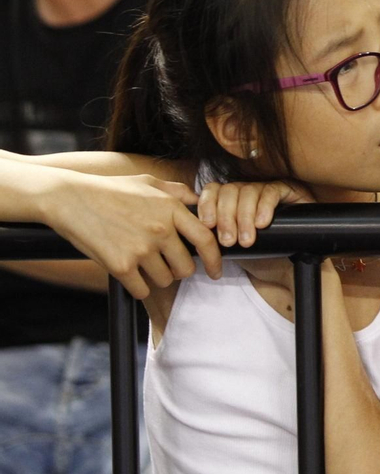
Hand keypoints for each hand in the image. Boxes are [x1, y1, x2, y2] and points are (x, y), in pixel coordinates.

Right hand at [41, 171, 220, 298]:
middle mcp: (160, 230)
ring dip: (157, 277)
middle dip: (179, 269)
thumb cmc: (109, 189)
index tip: (216, 271)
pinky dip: (138, 287)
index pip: (206, 240)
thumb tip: (199, 200)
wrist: (68, 198)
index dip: (216, 260)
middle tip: (166, 264)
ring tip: (143, 264)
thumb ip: (178, 192)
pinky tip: (130, 276)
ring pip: (165, 280)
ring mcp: (140, 249)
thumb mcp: (148, 182)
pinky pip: (141, 290)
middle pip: (187, 267)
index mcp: (171, 209)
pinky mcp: (120, 266)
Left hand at [196, 179, 311, 246]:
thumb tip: (192, 232)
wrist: (288, 268)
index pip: (213, 190)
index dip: (207, 204)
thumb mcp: (230, 246)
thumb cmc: (258, 257)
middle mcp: (247, 192)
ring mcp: (267, 189)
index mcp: (231, 201)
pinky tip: (262, 224)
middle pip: (230, 190)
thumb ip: (213, 236)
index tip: (207, 225)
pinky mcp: (288, 191)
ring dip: (244, 216)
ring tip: (246, 240)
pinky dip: (264, 207)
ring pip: (249, 190)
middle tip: (228, 242)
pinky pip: (271, 192)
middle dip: (226, 217)